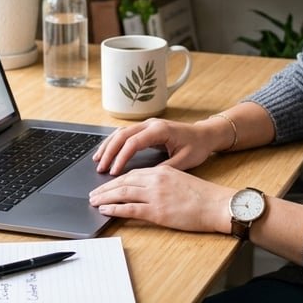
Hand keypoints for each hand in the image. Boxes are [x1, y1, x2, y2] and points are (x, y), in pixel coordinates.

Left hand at [89, 165, 231, 233]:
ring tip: (94, 201)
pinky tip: (105, 210)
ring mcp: (156, 196)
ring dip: (105, 197)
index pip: (132, 173)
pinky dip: (115, 209)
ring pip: (122, 193)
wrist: (217, 205)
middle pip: (123, 181)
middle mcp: (156, 180)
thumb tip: (146, 188)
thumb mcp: (180, 180)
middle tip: (93, 193)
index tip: (106, 184)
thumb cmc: (203, 196)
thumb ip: (162, 181)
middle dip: (106, 187)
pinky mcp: (157, 211)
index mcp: (162, 171)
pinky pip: (129, 209)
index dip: (116, 179)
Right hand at [93, 117, 217, 175]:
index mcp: (160, 130)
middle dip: (110, 152)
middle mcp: (151, 124)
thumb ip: (165, 168)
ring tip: (98, 161)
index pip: (134, 142)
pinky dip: (114, 143)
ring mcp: (147, 124)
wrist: (204, 135)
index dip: (122, 157)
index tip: (114, 172)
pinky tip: (107, 152)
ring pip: (121, 132)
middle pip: (123, 135)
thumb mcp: (184, 160)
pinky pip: (125, 133)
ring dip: (108, 146)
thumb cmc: (196, 147)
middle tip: (100, 168)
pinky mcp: (146, 129)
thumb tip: (145, 179)